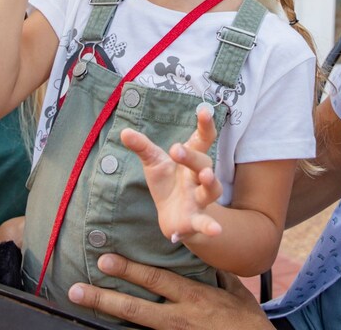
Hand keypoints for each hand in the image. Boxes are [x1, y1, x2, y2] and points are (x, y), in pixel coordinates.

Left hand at [67, 254, 271, 329]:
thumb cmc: (246, 320)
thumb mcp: (235, 290)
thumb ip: (214, 273)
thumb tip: (197, 253)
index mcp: (195, 297)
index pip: (156, 281)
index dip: (129, 271)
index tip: (105, 261)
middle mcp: (180, 318)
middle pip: (135, 309)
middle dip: (103, 299)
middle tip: (75, 290)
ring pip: (135, 326)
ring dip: (108, 316)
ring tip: (82, 305)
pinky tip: (109, 327)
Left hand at [120, 104, 223, 242]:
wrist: (171, 217)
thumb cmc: (167, 183)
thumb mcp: (153, 163)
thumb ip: (142, 147)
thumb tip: (124, 132)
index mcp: (191, 159)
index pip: (202, 139)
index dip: (205, 125)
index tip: (204, 110)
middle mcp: (199, 177)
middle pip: (203, 163)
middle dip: (192, 156)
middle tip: (176, 149)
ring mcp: (200, 199)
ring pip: (212, 190)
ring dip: (210, 183)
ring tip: (207, 176)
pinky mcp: (195, 220)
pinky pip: (206, 222)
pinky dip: (210, 226)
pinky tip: (215, 230)